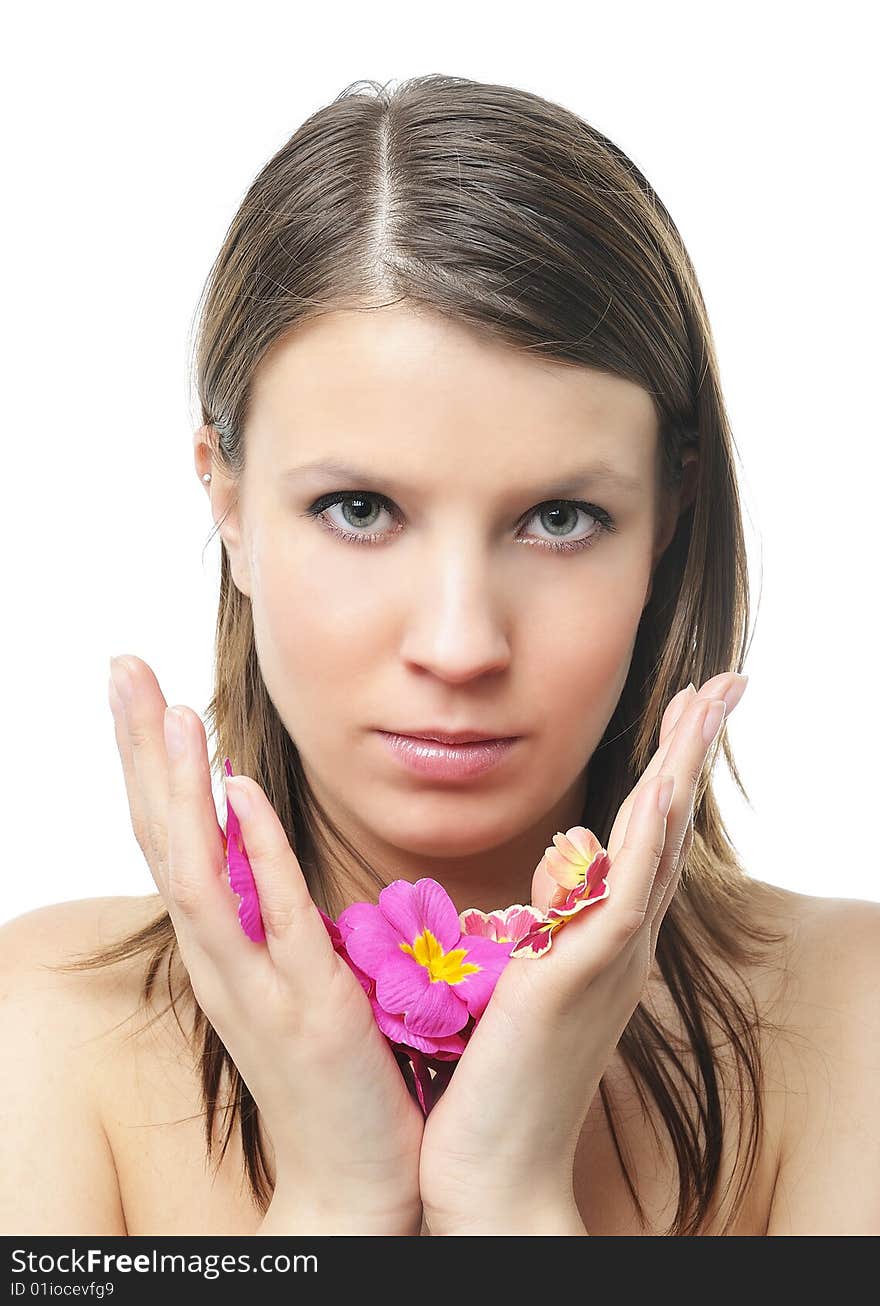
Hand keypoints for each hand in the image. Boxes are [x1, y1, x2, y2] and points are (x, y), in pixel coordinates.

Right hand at [107, 655, 424, 1234]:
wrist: (350, 1180)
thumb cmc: (324, 1068)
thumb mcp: (285, 971)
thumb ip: (262, 903)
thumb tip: (252, 831)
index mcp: (214, 946)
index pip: (167, 836)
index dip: (148, 762)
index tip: (139, 688)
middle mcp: (216, 959)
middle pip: (162, 838)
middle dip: (141, 750)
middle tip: (122, 668)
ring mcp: (254, 983)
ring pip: (196, 871)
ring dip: (180, 788)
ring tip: (170, 710)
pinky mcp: (306, 1005)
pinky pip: (272, 917)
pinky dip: (252, 852)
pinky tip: (240, 793)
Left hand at [417, 671, 748, 1234]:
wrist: (493, 1171)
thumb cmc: (498, 1084)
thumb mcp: (522, 988)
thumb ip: (541, 937)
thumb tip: (540, 898)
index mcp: (604, 939)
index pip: (647, 836)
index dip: (670, 769)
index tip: (685, 710)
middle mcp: (620, 943)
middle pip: (668, 826)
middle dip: (693, 749)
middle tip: (724, 683)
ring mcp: (608, 959)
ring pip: (658, 846)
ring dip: (683, 770)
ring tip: (706, 703)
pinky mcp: (582, 980)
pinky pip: (625, 897)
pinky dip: (649, 841)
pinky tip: (664, 788)